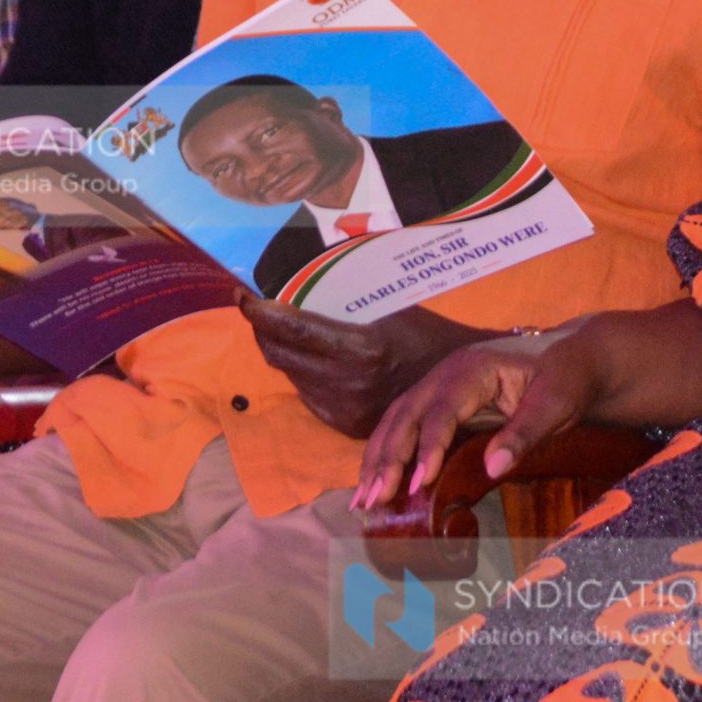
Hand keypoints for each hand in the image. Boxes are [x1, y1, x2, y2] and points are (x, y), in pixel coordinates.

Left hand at [238, 293, 485, 437]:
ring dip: (284, 354)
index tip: (240, 296)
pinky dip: (305, 376)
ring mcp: (346, 410)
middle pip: (280, 355)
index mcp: (360, 348)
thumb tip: (307, 274)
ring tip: (290, 334)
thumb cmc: (426, 335)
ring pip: (291, 377)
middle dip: (264, 330)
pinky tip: (318, 363)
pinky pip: (309, 396)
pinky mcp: (347, 427)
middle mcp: (348, 383)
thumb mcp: (391, 306)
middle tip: (260, 311)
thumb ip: (348, 297)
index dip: (260, 312)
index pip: (293, 329)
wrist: (460, 385)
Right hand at [354, 333, 591, 511]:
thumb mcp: (557, 404)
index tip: (417, 484)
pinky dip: (386, 453)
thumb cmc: (566, 379)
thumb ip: (525, 433)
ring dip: (377, 458)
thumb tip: (493, 468)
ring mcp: (438, 385)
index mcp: (473, 369)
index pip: (441, 411)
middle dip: (387, 458)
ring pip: (396, 419)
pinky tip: (376, 481)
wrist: (572, 358)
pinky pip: (403, 425)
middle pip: (406, 414)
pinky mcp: (438, 401)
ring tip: (364, 499)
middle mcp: (446, 374)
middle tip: (374, 500)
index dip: (427, 448)